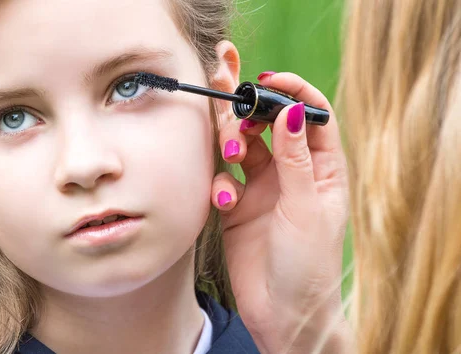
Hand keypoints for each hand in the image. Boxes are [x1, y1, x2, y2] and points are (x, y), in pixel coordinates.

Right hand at [212, 72, 350, 352]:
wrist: (282, 313)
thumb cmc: (307, 265)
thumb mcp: (305, 207)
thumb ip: (295, 159)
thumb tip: (292, 110)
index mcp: (322, 169)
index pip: (311, 116)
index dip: (293, 92)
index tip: (268, 82)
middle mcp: (292, 172)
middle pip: (270, 124)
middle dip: (251, 110)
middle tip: (232, 102)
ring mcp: (262, 188)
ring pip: (242, 145)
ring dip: (232, 140)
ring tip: (231, 150)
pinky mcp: (237, 206)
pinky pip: (223, 178)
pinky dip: (220, 182)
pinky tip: (224, 200)